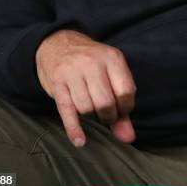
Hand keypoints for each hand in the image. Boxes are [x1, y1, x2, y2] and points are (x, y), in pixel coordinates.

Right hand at [36, 29, 136, 146]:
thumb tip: (129, 137)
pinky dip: (74, 130)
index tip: (121, 109)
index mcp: (112, 57)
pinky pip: (67, 112)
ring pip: (86, 108)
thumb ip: (123, 103)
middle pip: (106, 103)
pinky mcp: (57, 83)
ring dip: (91, 115)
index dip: (126, 107)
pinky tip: (80, 141)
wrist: (58, 44)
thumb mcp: (111, 72)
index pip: (126, 91)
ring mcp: (73, 72)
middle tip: (106, 114)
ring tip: (92, 108)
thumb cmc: (91, 62)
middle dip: (109, 116)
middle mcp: (93, 63)